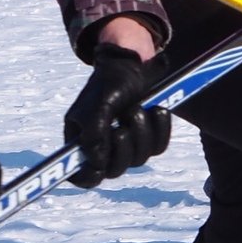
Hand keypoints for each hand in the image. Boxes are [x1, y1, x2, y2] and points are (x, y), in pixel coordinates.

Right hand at [64, 43, 173, 187]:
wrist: (133, 65)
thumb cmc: (109, 83)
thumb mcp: (97, 105)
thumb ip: (94, 135)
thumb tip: (96, 164)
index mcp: (81, 141)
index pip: (82, 174)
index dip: (88, 177)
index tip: (98, 169)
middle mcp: (103, 148)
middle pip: (114, 170)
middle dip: (123, 148)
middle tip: (122, 126)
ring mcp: (128, 145)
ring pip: (139, 159)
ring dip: (142, 132)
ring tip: (137, 107)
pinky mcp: (149, 139)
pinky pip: (158, 147)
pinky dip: (160, 129)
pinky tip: (156, 109)